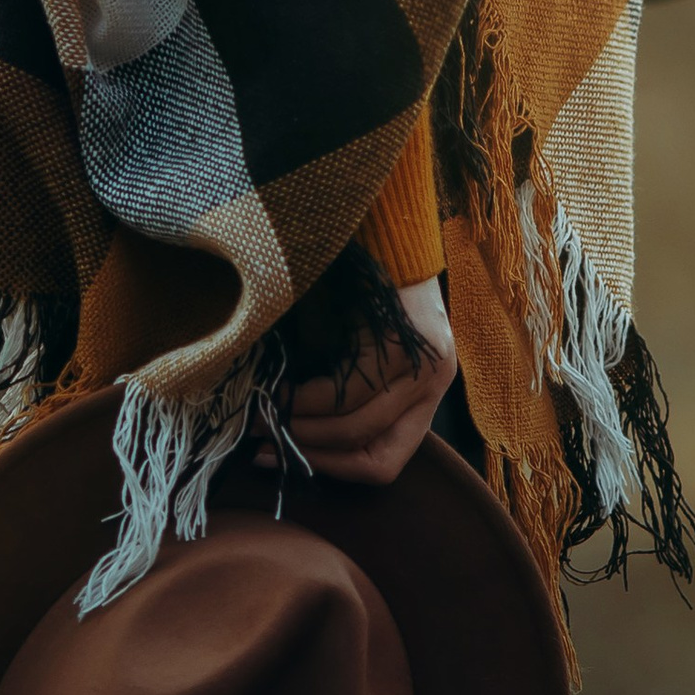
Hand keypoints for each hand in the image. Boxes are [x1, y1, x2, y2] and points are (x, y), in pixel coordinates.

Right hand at [263, 277, 455, 486]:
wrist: (380, 225)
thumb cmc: (361, 287)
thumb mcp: (359, 352)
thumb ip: (342, 394)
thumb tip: (288, 438)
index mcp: (424, 396)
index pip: (384, 462)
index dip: (334, 469)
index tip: (289, 463)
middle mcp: (433, 386)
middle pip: (373, 452)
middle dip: (310, 454)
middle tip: (261, 445)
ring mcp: (425, 367)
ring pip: (357, 425)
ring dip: (300, 427)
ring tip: (262, 416)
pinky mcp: (406, 345)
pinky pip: (348, 389)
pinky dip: (306, 397)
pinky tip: (279, 390)